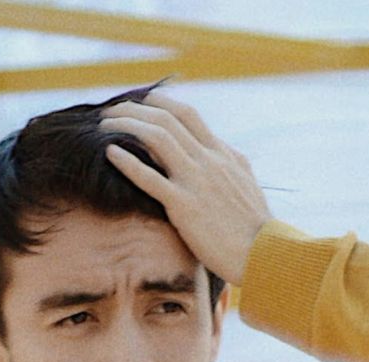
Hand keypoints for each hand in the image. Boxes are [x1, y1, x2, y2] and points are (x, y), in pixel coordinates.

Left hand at [99, 91, 272, 287]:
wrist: (264, 253)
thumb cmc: (254, 225)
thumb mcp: (246, 182)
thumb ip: (229, 160)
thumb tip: (218, 145)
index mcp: (222, 154)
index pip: (188, 114)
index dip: (160, 102)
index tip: (140, 101)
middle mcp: (208, 161)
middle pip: (166, 120)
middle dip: (134, 110)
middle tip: (111, 111)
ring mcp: (196, 182)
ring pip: (157, 139)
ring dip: (126, 126)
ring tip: (104, 126)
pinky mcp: (184, 207)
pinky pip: (150, 178)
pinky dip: (127, 161)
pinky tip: (109, 152)